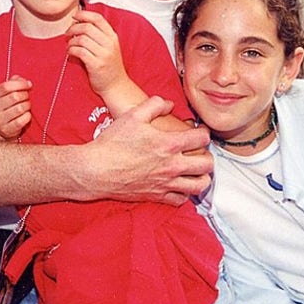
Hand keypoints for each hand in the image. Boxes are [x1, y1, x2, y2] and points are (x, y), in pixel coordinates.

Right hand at [0, 76, 32, 139]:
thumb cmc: (4, 105)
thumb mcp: (4, 93)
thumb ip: (14, 82)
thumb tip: (27, 82)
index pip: (6, 86)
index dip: (20, 84)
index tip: (28, 85)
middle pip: (15, 96)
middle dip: (25, 95)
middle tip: (26, 97)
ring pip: (20, 108)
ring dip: (27, 105)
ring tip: (26, 106)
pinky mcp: (7, 129)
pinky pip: (23, 120)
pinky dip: (28, 116)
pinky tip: (26, 115)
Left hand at [67, 8, 127, 96]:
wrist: (116, 86)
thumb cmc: (110, 66)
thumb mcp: (109, 47)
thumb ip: (98, 35)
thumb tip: (79, 23)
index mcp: (112, 37)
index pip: (98, 18)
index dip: (84, 14)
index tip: (75, 16)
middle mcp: (109, 44)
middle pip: (87, 27)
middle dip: (73, 28)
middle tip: (68, 33)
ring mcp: (103, 54)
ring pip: (82, 39)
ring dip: (71, 41)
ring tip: (69, 45)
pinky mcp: (96, 65)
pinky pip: (80, 52)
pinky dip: (71, 50)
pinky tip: (70, 53)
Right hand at [84, 95, 212, 204]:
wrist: (96, 170)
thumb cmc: (113, 143)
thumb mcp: (133, 115)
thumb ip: (155, 105)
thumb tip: (169, 104)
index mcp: (169, 144)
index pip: (202, 139)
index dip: (204, 133)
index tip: (199, 132)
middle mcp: (172, 166)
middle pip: (207, 164)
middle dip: (207, 155)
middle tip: (199, 152)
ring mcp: (166, 183)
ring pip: (200, 185)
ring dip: (201, 176)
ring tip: (194, 170)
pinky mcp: (157, 196)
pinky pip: (182, 199)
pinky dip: (184, 193)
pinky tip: (178, 184)